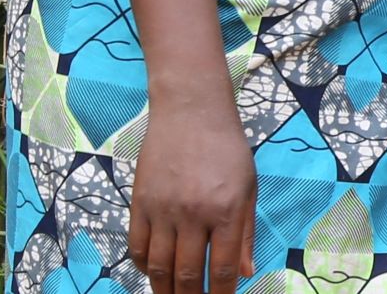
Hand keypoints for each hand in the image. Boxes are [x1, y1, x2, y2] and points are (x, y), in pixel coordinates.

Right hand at [127, 96, 256, 293]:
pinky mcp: (140, 203)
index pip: (222, 268)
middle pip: (186, 274)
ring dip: (164, 291)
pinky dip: (144, 267)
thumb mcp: (248, 187)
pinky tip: (153, 274)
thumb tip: (245, 273)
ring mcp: (163, 209)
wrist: (190, 110)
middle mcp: (193, 213)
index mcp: (226, 210)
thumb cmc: (226, 147)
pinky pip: (138, 247)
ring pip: (158, 267)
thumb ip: (246, 232)